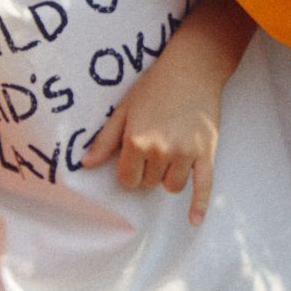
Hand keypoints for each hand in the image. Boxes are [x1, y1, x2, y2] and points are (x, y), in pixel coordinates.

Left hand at [79, 37, 223, 224]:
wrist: (192, 69)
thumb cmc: (154, 87)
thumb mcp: (123, 110)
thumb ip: (105, 140)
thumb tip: (85, 165)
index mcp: (136, 142)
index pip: (127, 180)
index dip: (129, 172)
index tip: (134, 160)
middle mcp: (160, 151)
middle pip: (150, 183)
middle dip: (149, 171)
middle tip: (155, 147)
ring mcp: (185, 154)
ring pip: (172, 187)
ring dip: (169, 178)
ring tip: (171, 156)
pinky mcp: (206, 154)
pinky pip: (203, 186)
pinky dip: (199, 205)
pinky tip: (194, 220)